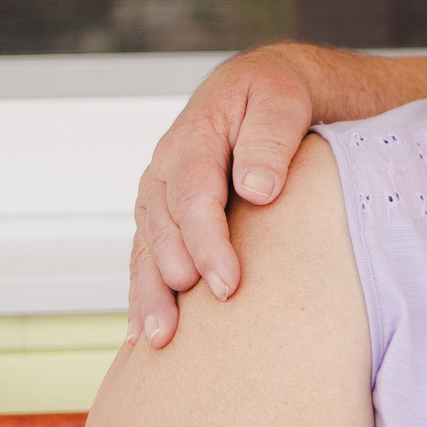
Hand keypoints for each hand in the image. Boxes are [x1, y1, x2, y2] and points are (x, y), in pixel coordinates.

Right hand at [127, 47, 317, 347]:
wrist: (264, 88)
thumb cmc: (279, 96)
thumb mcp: (283, 100)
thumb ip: (270, 139)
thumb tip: (255, 190)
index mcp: (196, 135)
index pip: (194, 194)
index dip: (206, 242)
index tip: (228, 283)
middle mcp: (167, 166)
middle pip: (162, 226)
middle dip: (172, 276)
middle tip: (186, 323)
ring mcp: (161, 192)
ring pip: (146, 245)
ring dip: (148, 292)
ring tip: (157, 337)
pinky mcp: (166, 214)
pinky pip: (146, 254)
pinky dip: (142, 291)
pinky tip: (143, 331)